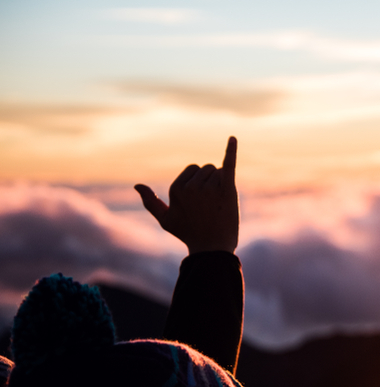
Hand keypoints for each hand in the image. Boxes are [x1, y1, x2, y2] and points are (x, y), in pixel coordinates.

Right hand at [135, 136, 239, 254]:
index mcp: (177, 189)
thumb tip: (137, 185)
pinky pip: (229, 165)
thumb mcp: (165, 220)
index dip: (199, 182)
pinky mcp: (228, 190)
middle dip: (211, 181)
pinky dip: (232, 150)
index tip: (200, 200)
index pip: (193, 169)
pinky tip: (234, 138)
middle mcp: (192, 187)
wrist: (213, 248)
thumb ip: (151, 202)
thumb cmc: (189, 234)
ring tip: (220, 204)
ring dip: (222, 183)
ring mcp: (210, 188)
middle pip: (207, 168)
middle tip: (212, 204)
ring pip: (219, 170)